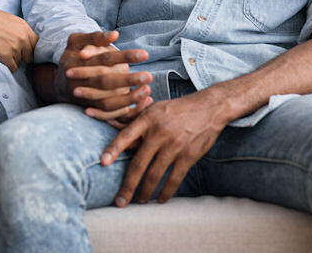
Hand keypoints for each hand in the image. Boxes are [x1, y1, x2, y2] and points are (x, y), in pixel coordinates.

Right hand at [0, 1, 37, 72]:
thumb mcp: (12, 20)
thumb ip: (21, 31)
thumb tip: (26, 44)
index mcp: (25, 28)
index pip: (37, 45)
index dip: (31, 50)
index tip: (26, 52)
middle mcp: (23, 38)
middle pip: (31, 56)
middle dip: (23, 57)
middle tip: (12, 53)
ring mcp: (15, 47)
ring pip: (20, 62)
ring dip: (12, 60)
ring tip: (1, 51)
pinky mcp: (6, 56)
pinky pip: (13, 68)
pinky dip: (7, 66)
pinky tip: (0, 58)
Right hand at [59, 30, 151, 121]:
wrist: (61, 80)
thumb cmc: (74, 54)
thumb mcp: (77, 41)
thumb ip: (96, 37)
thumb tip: (115, 35)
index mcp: (75, 61)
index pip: (104, 58)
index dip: (124, 56)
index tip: (145, 54)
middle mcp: (78, 81)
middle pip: (105, 81)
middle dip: (128, 80)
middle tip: (149, 76)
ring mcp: (83, 96)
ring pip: (106, 101)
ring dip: (128, 98)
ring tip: (147, 91)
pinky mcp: (90, 107)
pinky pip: (108, 114)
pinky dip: (125, 110)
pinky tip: (142, 103)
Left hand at [100, 88, 233, 205]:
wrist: (209, 108)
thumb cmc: (176, 109)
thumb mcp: (154, 109)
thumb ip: (137, 124)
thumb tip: (117, 138)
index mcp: (147, 120)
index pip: (126, 136)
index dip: (113, 149)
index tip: (103, 163)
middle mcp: (159, 133)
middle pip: (139, 164)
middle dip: (128, 186)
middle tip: (119, 202)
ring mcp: (174, 146)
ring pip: (155, 175)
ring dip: (145, 192)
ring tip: (139, 201)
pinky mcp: (189, 156)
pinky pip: (175, 178)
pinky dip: (166, 191)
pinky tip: (160, 199)